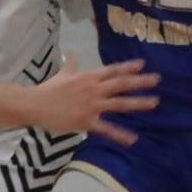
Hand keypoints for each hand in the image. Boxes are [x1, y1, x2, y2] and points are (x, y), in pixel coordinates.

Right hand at [28, 57, 158, 144]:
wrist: (35, 104)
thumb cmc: (49, 89)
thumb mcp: (63, 74)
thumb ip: (72, 64)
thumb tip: (73, 53)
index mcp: (88, 77)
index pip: (112, 70)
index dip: (128, 67)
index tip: (143, 64)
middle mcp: (94, 89)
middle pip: (121, 83)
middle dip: (140, 81)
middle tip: (156, 79)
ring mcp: (92, 105)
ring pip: (119, 103)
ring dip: (138, 102)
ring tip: (154, 102)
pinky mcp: (86, 121)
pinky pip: (106, 129)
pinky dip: (120, 134)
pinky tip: (133, 139)